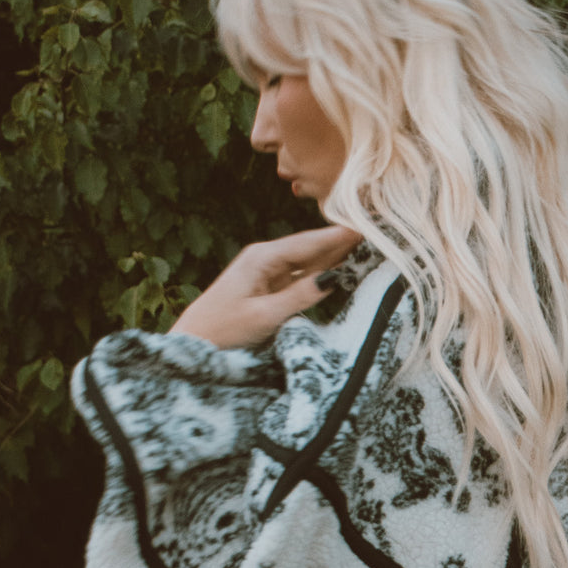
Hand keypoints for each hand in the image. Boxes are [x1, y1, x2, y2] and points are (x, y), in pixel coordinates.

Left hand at [169, 225, 360, 347]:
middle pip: (310, 246)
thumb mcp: (265, 316)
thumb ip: (299, 297)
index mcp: (262, 257)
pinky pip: (299, 274)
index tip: (365, 226)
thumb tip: (332, 278)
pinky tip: (338, 265)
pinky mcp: (267, 285)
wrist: (195, 341)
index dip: (338, 235)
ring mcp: (266, 271)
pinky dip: (320, 269)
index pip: (309, 243)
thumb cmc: (224, 330)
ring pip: (307, 259)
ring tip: (363, 244)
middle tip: (373, 231)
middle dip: (340, 240)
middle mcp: (264, 258)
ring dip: (333, 253)